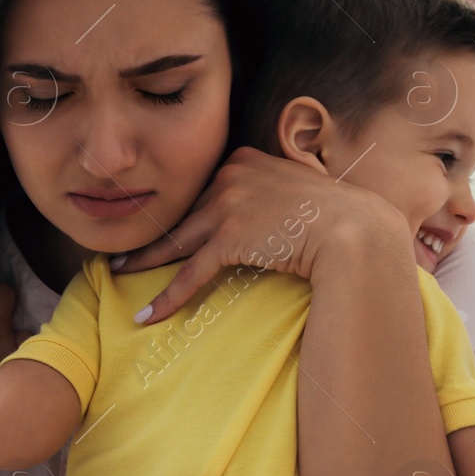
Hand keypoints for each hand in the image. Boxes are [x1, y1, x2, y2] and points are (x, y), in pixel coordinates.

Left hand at [111, 146, 408, 323]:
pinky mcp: (229, 240)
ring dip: (145, 261)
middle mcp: (230, 178)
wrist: (354, 230)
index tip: (161, 220)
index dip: (182, 210)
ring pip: (176, 241)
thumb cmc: (338, 213)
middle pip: (184, 214)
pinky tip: (149, 314)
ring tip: (121, 272)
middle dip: (152, 232)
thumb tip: (271, 203)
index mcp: (244, 161)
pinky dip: (169, 296)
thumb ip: (275, 186)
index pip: (205, 191)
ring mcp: (227, 208)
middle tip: (123, 246)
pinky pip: (191, 273)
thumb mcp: (300, 185)